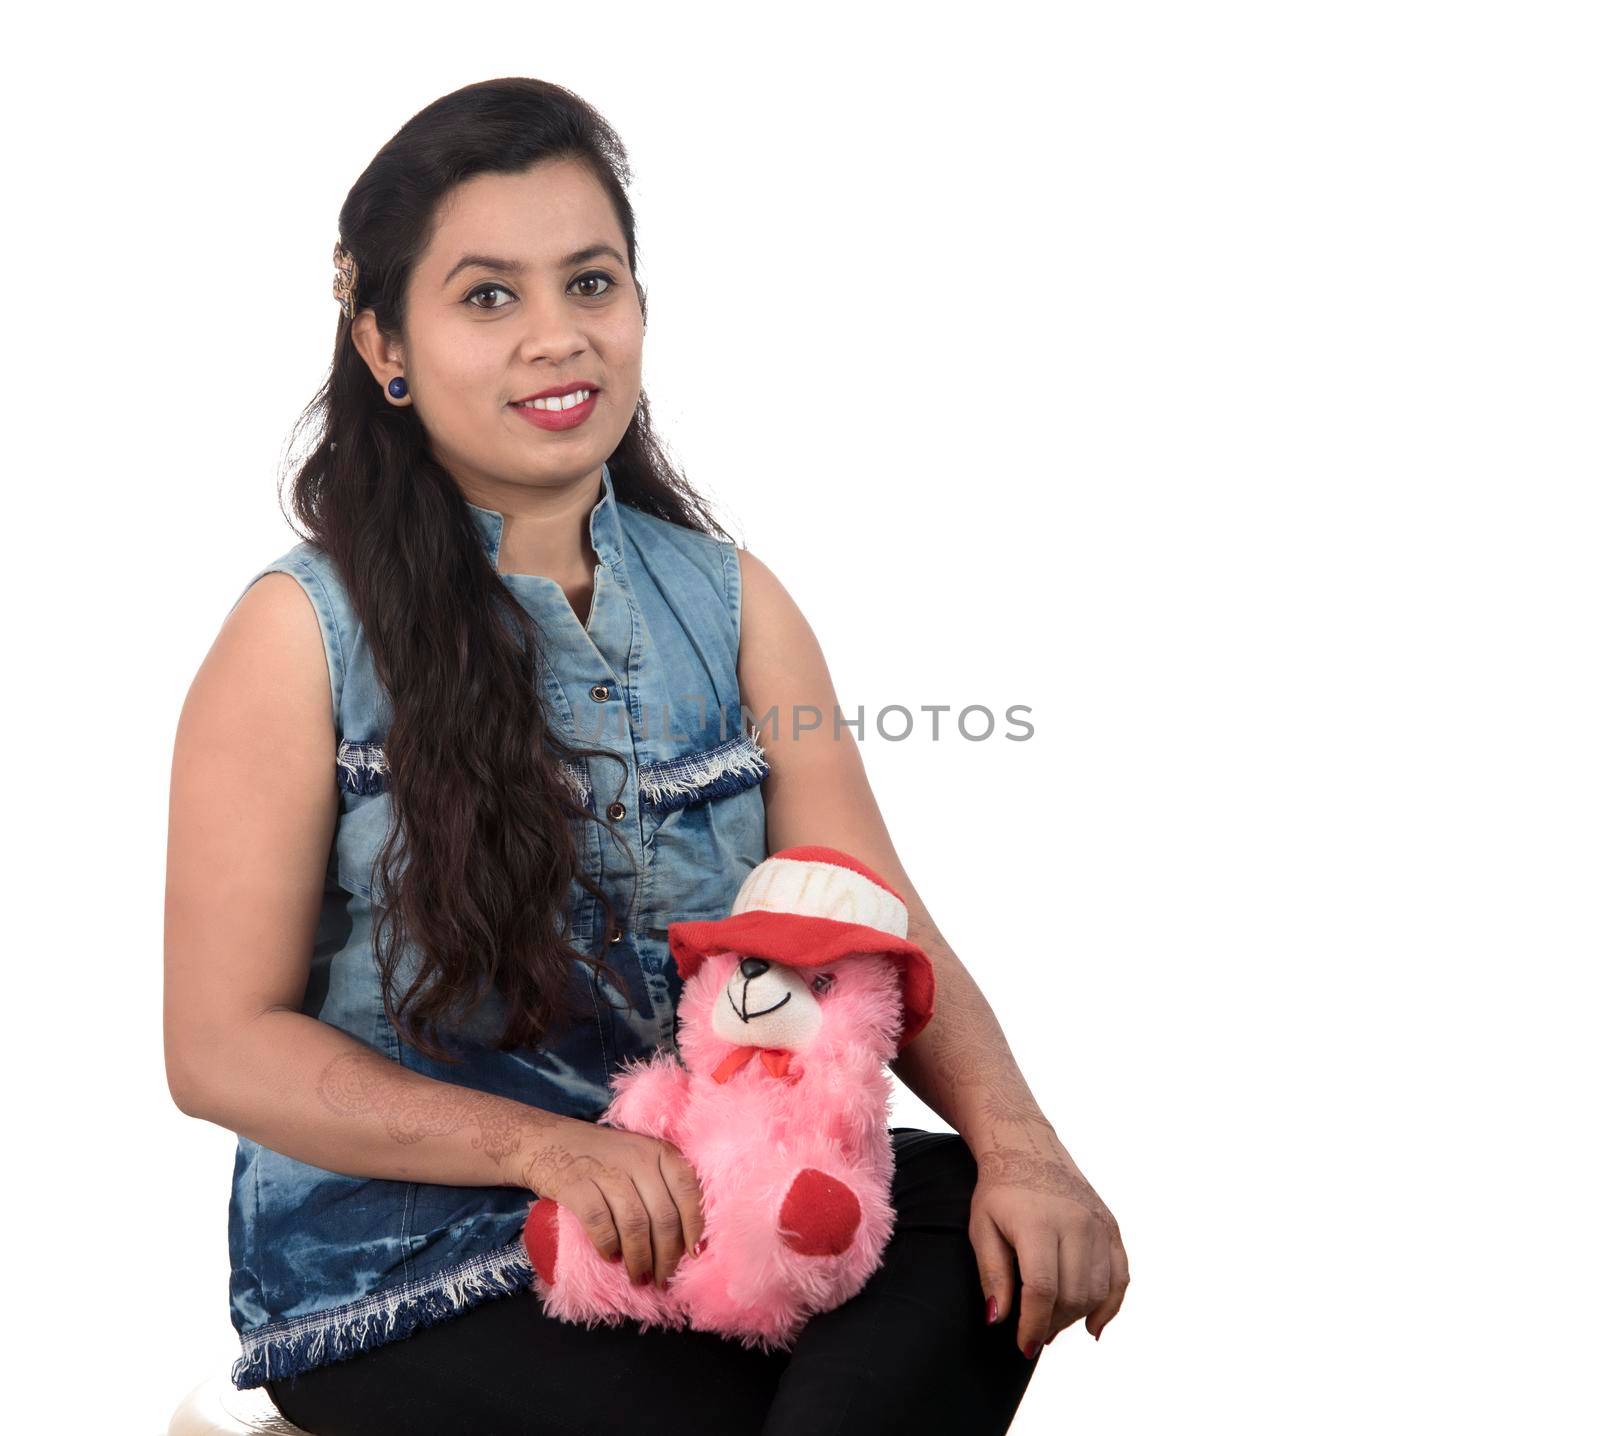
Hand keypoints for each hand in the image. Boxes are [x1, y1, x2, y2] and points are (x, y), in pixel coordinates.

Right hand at [511, 1117, 706, 1290]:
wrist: (547, 1140)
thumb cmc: (601, 1157)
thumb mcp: (638, 1157)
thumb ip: (661, 1186)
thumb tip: (685, 1239)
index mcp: (658, 1151)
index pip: (687, 1190)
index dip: (693, 1226)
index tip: (694, 1254)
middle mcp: (637, 1158)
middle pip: (663, 1216)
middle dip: (666, 1256)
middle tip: (661, 1279)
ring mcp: (606, 1170)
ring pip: (635, 1225)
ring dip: (639, 1259)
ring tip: (638, 1277)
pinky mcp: (576, 1184)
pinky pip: (600, 1224)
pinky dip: (608, 1246)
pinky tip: (610, 1257)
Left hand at [967, 1121, 1129, 1356]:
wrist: (1027, 1146)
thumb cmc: (999, 1190)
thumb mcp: (982, 1227)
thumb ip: (992, 1274)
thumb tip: (999, 1320)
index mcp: (1039, 1223)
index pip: (1043, 1290)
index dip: (1034, 1325)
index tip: (1023, 1346)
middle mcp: (1075, 1223)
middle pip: (1073, 1295)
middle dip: (1052, 1324)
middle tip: (1033, 1334)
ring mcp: (1098, 1224)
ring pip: (1097, 1290)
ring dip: (1076, 1317)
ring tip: (1053, 1323)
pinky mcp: (1110, 1225)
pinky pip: (1120, 1276)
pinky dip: (1110, 1305)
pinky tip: (1093, 1326)